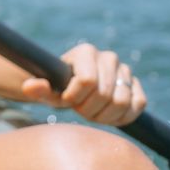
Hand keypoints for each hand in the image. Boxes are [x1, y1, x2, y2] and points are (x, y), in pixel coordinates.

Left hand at [21, 43, 146, 125]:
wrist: (73, 90)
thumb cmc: (58, 89)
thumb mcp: (46, 90)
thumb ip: (37, 88)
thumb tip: (30, 86)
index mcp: (85, 52)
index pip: (87, 81)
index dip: (76, 97)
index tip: (67, 100)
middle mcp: (108, 57)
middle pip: (104, 94)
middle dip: (89, 109)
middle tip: (79, 110)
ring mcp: (125, 70)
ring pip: (122, 101)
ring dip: (105, 116)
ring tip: (92, 113)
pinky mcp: (136, 85)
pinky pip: (138, 104)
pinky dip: (123, 117)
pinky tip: (108, 116)